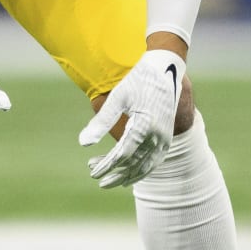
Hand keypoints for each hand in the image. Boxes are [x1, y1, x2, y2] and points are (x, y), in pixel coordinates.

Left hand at [78, 49, 184, 187]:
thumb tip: (83, 143)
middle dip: (114, 173)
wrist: (166, 69)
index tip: (92, 171)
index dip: (107, 165)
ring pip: (146, 166)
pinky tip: (130, 173)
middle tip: (96, 178)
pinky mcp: (167, 137)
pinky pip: (155, 160)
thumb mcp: (117, 98)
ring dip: (128, 175)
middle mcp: (157, 135)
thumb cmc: (138, 80)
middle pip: (134, 164)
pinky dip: (142, 170)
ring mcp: (165, 138)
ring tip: (111, 181)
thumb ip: (101, 121)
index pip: (122, 154)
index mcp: (144, 125)